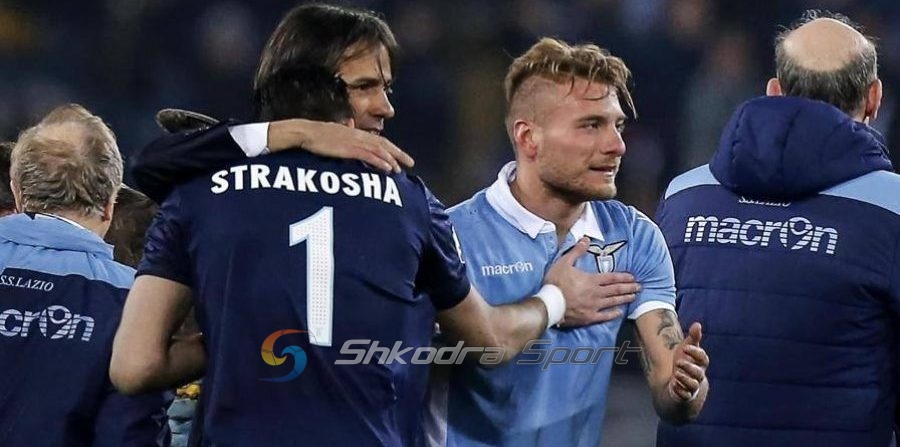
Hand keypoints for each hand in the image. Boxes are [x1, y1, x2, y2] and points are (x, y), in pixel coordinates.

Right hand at [268, 119, 414, 173]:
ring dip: (391, 160)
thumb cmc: (317, 136)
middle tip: (411, 163)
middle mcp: (359, 135)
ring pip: (379, 150)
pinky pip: (369, 156)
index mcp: (356, 133)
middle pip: (384, 145)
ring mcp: (354, 142)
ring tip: (400, 169)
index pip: (379, 140)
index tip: (402, 157)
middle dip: (399, 154)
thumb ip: (346, 137)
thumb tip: (350, 140)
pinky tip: (388, 168)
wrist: (306, 132)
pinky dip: (380, 162)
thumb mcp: (335, 135)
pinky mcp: (348, 149)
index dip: (392, 149)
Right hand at [543, 237, 639, 326]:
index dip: (623, 276)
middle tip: (639, 287)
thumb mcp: (564, 262)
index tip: (633, 277)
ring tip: (633, 297)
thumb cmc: (555, 283)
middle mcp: (596, 293)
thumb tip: (585, 239)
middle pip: (616, 289)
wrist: (549, 304)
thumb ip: (576, 251)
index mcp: (591, 280)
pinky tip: (619, 312)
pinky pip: (604, 316)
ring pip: (613, 302)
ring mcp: (594, 306)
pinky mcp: (589, 317)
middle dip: (629, 287)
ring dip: (624, 299)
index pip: (612, 277)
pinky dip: (613, 314)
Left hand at [668, 322, 708, 400]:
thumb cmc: (685, 362)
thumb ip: (693, 338)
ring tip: (676, 374)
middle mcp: (698, 375)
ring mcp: (692, 386)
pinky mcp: (685, 395)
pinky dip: (680, 391)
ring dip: (685, 379)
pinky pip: (685, 395)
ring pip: (693, 385)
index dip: (696, 352)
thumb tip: (697, 324)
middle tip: (678, 362)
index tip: (685, 347)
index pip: (703, 358)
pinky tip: (674, 385)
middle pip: (698, 373)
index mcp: (700, 364)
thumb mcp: (687, 349)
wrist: (681, 382)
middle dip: (689, 367)